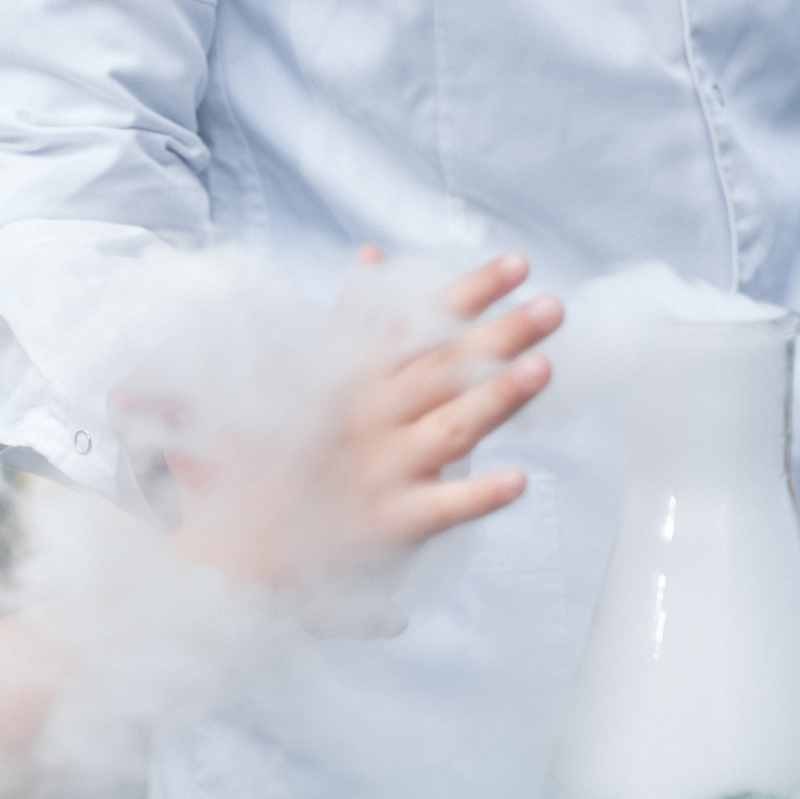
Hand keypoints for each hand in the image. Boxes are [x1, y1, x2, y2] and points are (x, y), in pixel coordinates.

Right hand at [167, 251, 554, 588]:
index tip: (517, 264)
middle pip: (443, 369)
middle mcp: (372, 420)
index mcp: (356, 383)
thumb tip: (371, 256)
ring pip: (450, 428)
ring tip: (543, 369)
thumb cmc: (290, 459)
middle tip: (553, 306)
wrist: (246, 542)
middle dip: (499, 335)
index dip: (468, 293)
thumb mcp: (309, 379)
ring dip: (496, 399)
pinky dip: (478, 496)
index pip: (418, 326)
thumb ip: (349, 320)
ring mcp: (383, 471)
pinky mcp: (392, 523)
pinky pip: (443, 509)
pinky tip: (519, 480)